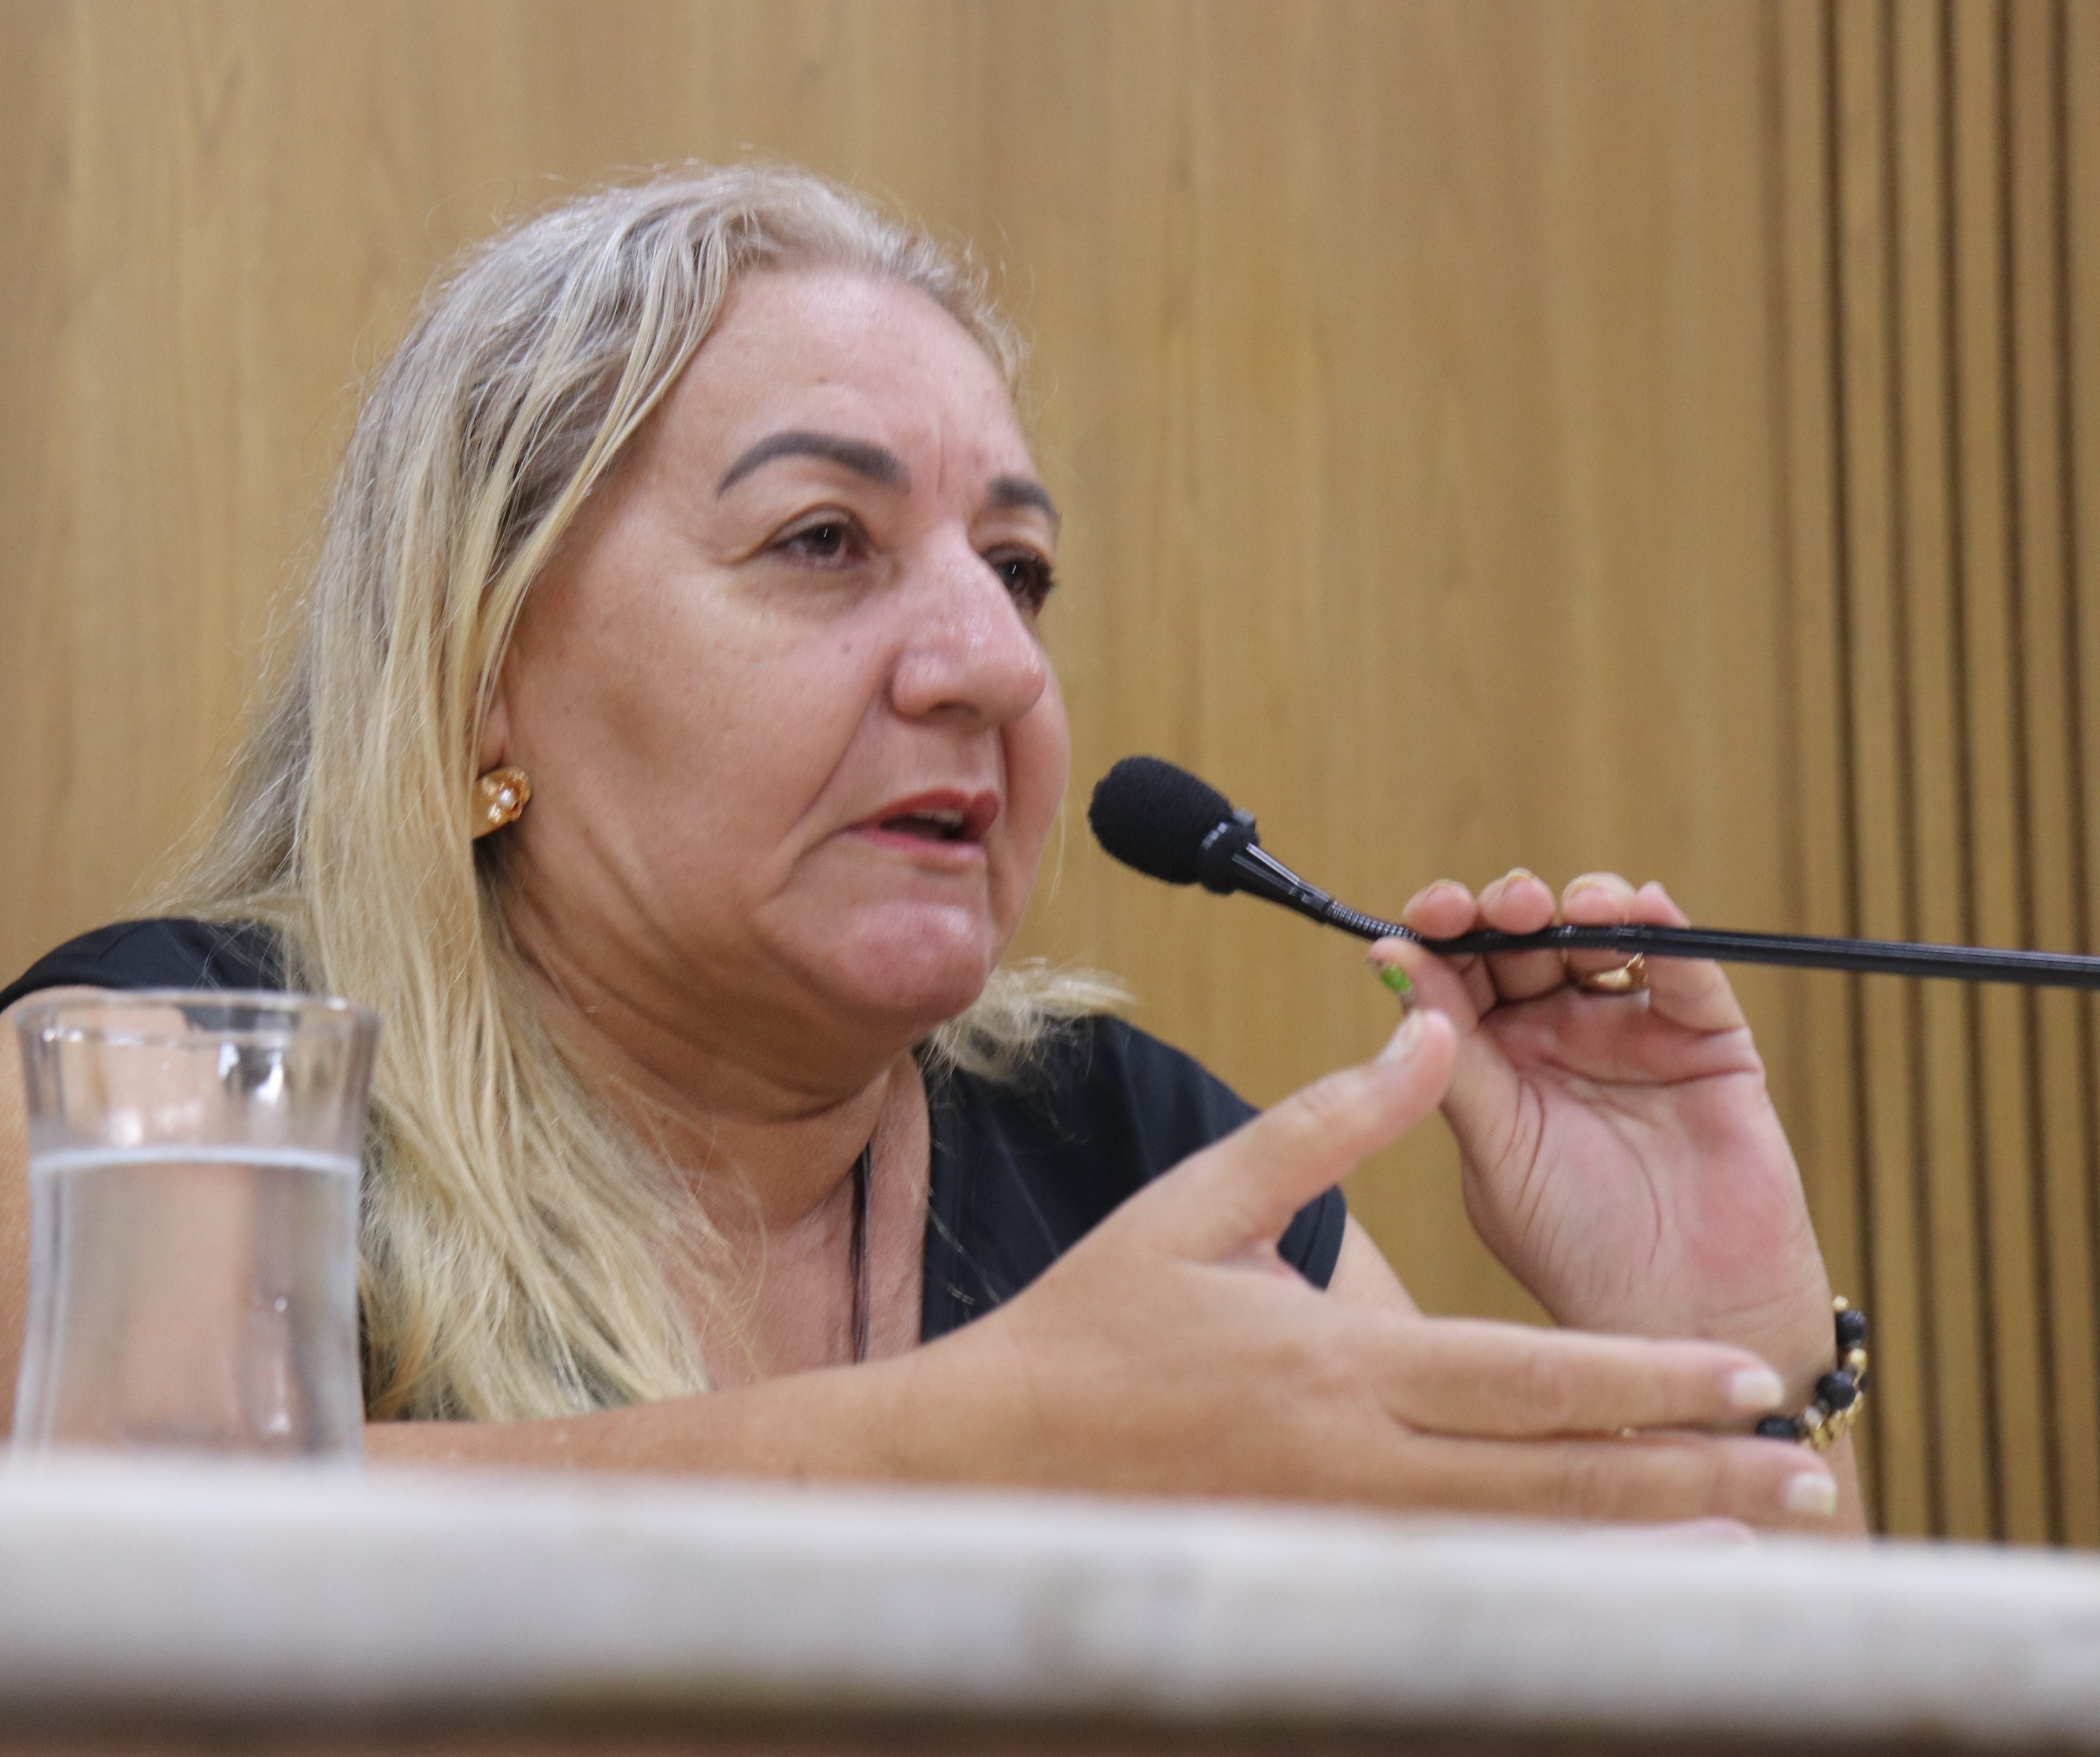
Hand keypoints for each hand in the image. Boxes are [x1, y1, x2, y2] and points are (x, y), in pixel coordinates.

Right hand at [898, 1009, 1840, 1526]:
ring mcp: (1344, 1532)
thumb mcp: (1203, 1199)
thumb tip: (1428, 1024)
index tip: (1743, 1380)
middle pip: (1561, 1484)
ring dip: (1651, 1543)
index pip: (1532, 1382)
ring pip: (1530, 1551)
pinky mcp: (1323, 1566)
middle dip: (1695, 1480)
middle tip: (1804, 1478)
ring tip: (1753, 1537)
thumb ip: (1329, 1118)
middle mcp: (1359, 1462)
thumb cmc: (1096, 1319)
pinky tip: (1625, 1579)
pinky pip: (1470, 1584)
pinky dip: (1561, 1581)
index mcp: (1340, 1362)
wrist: (998, 1456)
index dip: (1649, 1385)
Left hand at [1379, 873, 1835, 1394]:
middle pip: (1528, 944)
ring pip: (1603, 942)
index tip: (1430, 914)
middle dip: (1511, 912)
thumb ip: (1451, 1059)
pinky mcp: (1708, 1044)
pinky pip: (1687, 974)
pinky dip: (1667, 934)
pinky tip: (1644, 908)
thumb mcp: (1495, 1150)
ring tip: (1573, 908)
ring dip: (1583, 909)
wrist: (1679, 1320)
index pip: (1460, 974)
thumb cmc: (1574, 1252)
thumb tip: (1390, 960)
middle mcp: (1558, 1038)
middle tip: (1504, 906)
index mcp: (1492, 1062)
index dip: (1445, 933)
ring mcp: (1632, 1034)